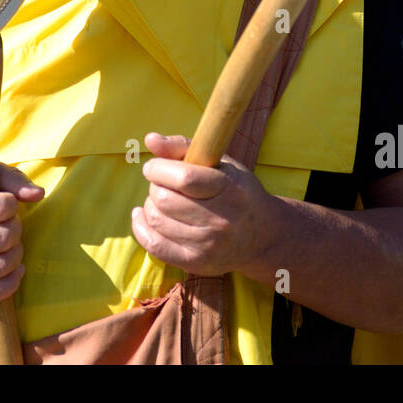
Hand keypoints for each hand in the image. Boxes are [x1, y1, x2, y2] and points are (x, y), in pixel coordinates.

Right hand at [0, 163, 43, 301]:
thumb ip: (7, 178)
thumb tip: (37, 194)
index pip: (1, 207)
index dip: (10, 203)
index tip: (3, 203)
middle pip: (4, 238)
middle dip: (15, 229)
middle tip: (7, 224)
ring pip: (1, 265)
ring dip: (15, 253)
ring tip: (7, 243)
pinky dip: (10, 283)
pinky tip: (13, 269)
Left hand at [131, 132, 278, 278]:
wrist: (262, 236)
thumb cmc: (237, 191)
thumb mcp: (220, 163)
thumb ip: (183, 147)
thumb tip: (150, 139)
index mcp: (230, 189)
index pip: (183, 178)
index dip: (158, 169)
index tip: (154, 166)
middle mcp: (221, 220)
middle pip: (164, 199)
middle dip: (155, 186)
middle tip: (162, 183)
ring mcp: (208, 245)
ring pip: (157, 220)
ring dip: (150, 205)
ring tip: (162, 200)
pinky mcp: (196, 263)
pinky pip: (154, 245)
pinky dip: (141, 227)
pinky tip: (143, 216)